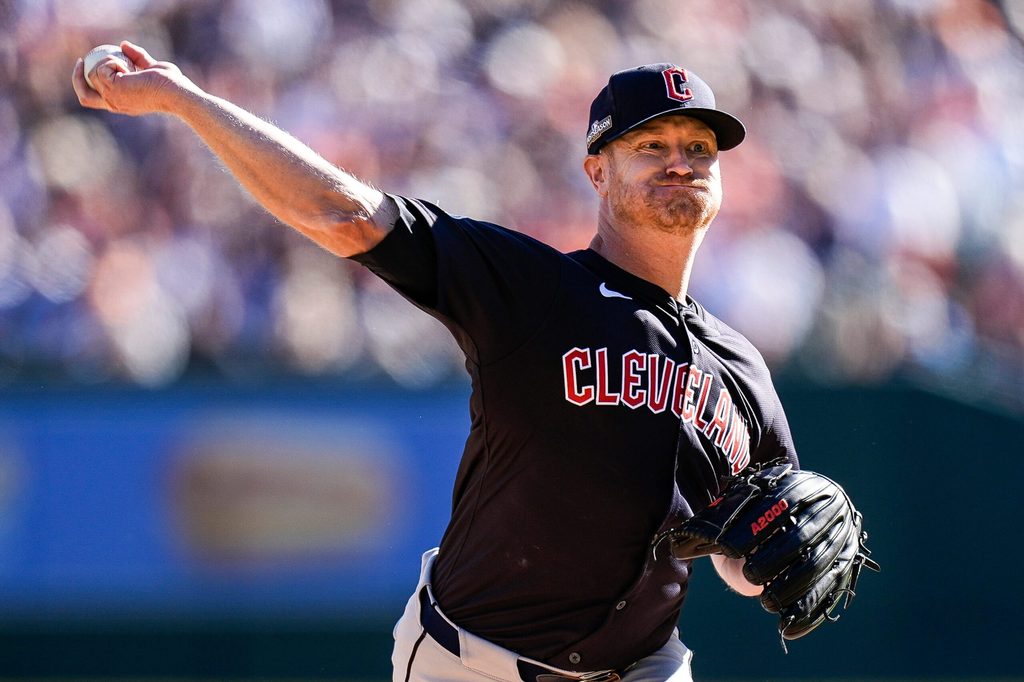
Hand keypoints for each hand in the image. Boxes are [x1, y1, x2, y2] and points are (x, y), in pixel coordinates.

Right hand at [71, 41, 198, 116]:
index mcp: (121, 103)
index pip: (96, 98)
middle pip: (84, 97)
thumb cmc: (170, 84)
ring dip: (105, 62)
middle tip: (81, 60)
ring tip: (124, 63)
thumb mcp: (152, 67)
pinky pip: (101, 69)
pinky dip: (111, 61)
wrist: (176, 92)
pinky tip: (126, 66)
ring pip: (92, 76)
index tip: (86, 65)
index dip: (86, 84)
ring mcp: (112, 99)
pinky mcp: (113, 89)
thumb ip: (138, 57)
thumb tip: (123, 44)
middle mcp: (114, 105)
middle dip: (76, 77)